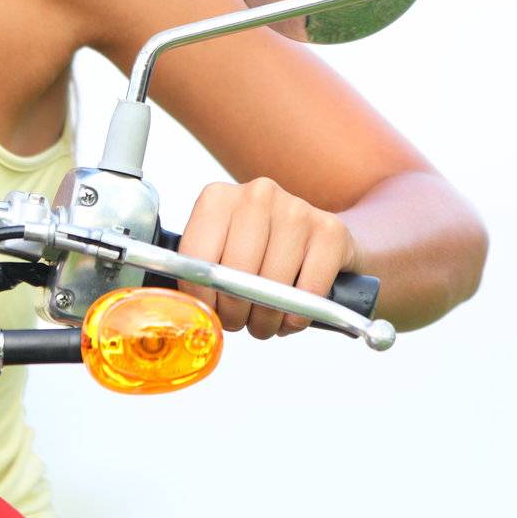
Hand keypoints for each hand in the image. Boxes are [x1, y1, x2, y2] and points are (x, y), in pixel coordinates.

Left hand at [177, 177, 358, 337]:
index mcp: (218, 197)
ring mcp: (296, 209)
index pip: (197, 255)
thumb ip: (201, 270)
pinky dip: (297, 316)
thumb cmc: (260, 251)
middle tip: (237, 323)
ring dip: (265, 319)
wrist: (318, 239)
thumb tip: (186, 309)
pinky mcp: (331, 231)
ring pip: (272, 285)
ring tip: (263, 323)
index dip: (200, 295)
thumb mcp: (223, 249)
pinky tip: (291, 318)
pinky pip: (309, 291)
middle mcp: (257, 194)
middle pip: (236, 272)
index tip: (206, 314)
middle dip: (234, 311)